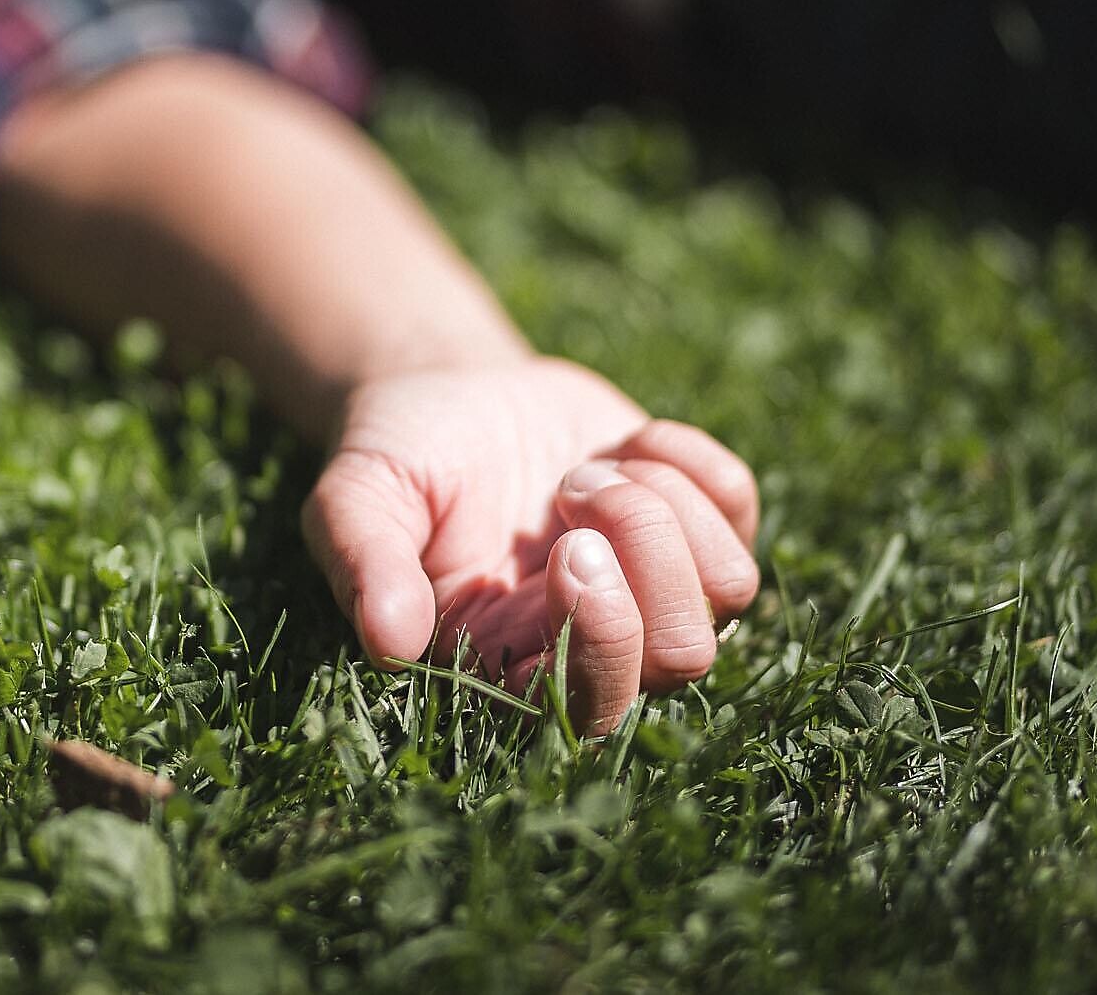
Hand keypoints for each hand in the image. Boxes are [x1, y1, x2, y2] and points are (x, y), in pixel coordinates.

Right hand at [301, 358, 759, 734]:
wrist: (445, 389)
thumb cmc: (395, 457)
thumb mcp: (356, 499)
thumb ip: (365, 564)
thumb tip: (389, 642)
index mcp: (506, 656)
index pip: (587, 708)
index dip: (602, 640)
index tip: (568, 550)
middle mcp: (590, 637)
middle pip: (682, 656)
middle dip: (648, 559)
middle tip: (576, 490)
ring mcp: (654, 584)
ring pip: (728, 588)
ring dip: (661, 506)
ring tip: (587, 469)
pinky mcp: (692, 525)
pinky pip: (740, 509)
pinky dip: (690, 460)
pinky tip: (626, 442)